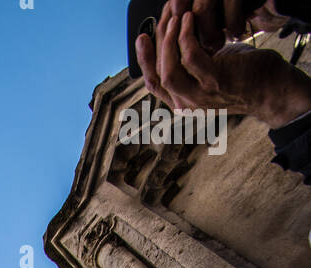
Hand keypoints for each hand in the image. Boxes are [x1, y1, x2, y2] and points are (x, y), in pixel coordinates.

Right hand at [137, 10, 310, 126]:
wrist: (270, 89)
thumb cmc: (241, 77)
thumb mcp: (209, 73)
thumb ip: (190, 68)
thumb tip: (171, 43)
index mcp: (183, 103)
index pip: (153, 84)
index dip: (144, 61)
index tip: (143, 38)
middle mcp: (188, 104)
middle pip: (157, 77)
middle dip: (154, 47)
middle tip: (160, 20)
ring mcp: (201, 96)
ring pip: (169, 71)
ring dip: (168, 42)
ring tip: (176, 18)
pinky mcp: (215, 80)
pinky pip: (191, 56)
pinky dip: (186, 35)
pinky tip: (190, 20)